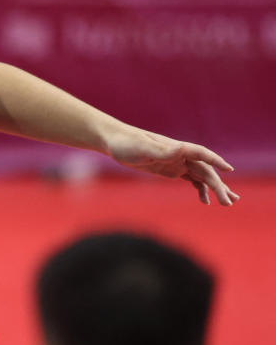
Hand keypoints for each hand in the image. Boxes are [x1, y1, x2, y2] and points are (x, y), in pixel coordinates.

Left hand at [108, 127, 238, 205]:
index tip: (229, 170)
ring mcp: (176, 162)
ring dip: (215, 188)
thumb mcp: (143, 148)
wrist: (114, 142)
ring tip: (228, 203)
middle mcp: (180, 154)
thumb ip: (163, 151)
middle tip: (230, 202)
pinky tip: (205, 200)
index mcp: (177, 148)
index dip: (216, 161)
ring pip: (202, 176)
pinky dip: (200, 189)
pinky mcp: (170, 169)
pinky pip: (191, 179)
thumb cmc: (127, 143)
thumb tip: (182, 149)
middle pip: (206, 170)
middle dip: (219, 186)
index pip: (202, 154)